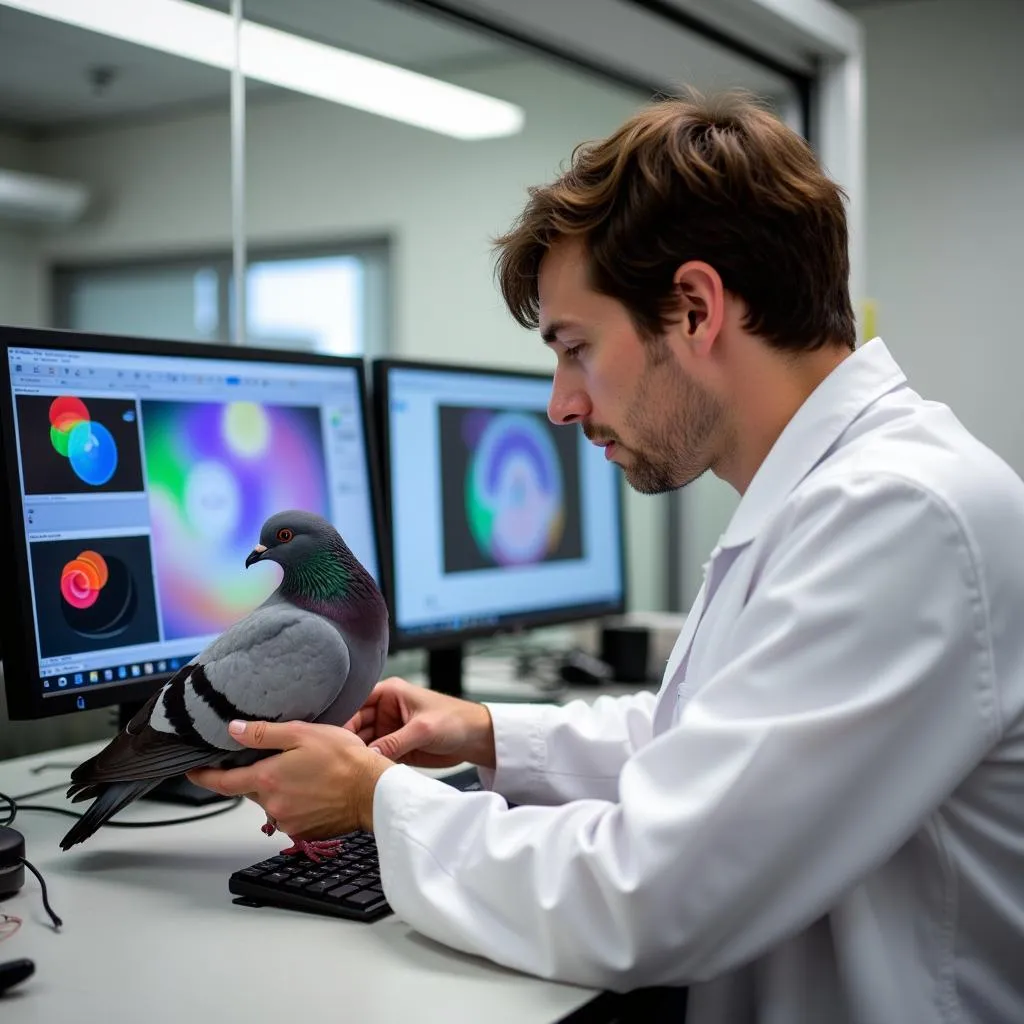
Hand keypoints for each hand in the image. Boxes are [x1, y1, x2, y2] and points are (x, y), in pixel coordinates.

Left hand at [187, 720, 393, 837]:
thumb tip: (234, 730)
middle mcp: (273, 805)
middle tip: (284, 759)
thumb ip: (265, 733)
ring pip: (272, 803)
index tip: (192, 771)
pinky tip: (316, 789)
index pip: (223, 782)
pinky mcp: (304, 832)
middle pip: (252, 790)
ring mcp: (288, 822)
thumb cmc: (345, 761)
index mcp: (268, 780)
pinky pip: (290, 815)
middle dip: (260, 775)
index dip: (204, 777)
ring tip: (308, 773)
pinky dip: (297, 803)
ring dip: (281, 789)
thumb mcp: (303, 734)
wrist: (374, 793)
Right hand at [346, 677, 495, 769]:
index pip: (356, 703)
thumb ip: (395, 742)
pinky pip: (376, 756)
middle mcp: (384, 710)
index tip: (330, 737)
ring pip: (363, 742)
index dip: (342, 719)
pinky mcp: (395, 747)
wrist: (475, 738)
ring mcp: (389, 730)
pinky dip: (369, 764)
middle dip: (346, 740)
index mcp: (389, 693)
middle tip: (334, 757)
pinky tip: (359, 774)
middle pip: (355, 724)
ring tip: (343, 768)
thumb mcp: (423, 729)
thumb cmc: (455, 720)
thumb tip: (368, 756)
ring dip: (356, 754)